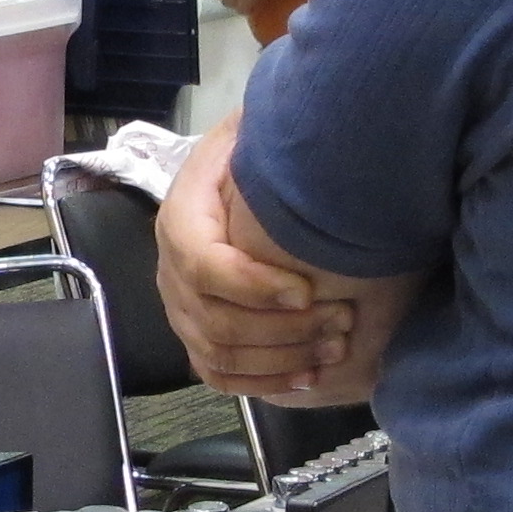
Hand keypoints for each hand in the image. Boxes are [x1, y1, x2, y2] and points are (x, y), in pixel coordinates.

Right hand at [156, 126, 356, 397]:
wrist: (240, 177)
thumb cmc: (257, 154)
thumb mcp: (251, 129)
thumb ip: (259, 135)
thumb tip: (281, 140)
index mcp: (180, 219)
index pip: (204, 265)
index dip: (254, 286)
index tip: (309, 289)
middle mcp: (170, 270)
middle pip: (215, 319)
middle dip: (284, 329)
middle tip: (342, 321)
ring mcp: (181, 309)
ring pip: (219, 353)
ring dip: (280, 359)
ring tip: (334, 347)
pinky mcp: (198, 336)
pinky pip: (219, 375)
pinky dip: (263, 382)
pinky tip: (308, 377)